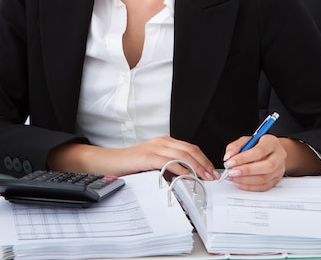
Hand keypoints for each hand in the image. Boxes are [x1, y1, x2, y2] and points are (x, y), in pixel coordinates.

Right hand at [48, 136, 218, 180]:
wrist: (107, 163)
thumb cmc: (129, 166)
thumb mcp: (153, 165)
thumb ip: (168, 168)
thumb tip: (187, 178)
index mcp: (164, 142)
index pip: (190, 148)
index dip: (203, 159)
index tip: (211, 171)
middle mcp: (161, 142)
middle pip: (190, 150)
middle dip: (204, 164)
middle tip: (212, 176)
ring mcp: (155, 148)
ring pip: (183, 155)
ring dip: (197, 167)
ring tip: (205, 178)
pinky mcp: (148, 156)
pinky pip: (170, 162)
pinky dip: (182, 170)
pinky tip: (188, 177)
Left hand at [220, 134, 286, 190]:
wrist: (271, 151)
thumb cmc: (258, 145)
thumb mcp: (245, 140)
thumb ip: (235, 146)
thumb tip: (228, 157)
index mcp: (271, 142)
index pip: (259, 151)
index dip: (243, 158)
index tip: (230, 162)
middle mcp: (279, 155)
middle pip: (266, 166)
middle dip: (246, 171)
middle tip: (231, 172)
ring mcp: (279, 169)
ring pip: (264, 178)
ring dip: (245, 180)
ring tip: (232, 178)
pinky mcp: (277, 179)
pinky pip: (264, 187)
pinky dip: (250, 186)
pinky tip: (239, 183)